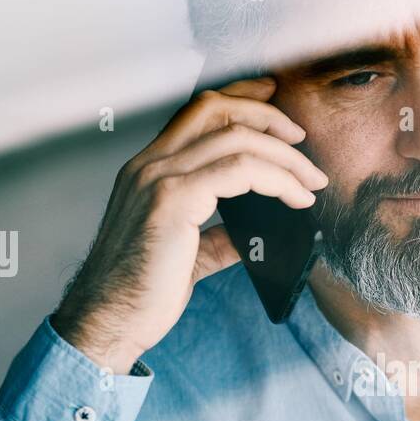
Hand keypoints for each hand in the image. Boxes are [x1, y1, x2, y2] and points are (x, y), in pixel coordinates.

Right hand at [50, 78, 327, 373]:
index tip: (274, 99)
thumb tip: (253, 236)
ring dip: (284, 156)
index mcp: (148, 170)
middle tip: (302, 141)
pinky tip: (296, 200)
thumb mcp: (188, 256)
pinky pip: (239, 171)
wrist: (108, 322)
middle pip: (216, 108)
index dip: (240, 98)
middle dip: (268, 116)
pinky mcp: (173, 201)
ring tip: (311, 181)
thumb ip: (218, 238)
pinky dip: (277, 179)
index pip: (196, 113)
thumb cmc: (141, 295)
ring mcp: (158, 178)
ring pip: (235, 137)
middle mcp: (149, 164)